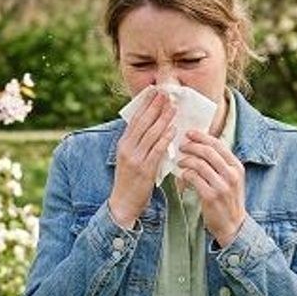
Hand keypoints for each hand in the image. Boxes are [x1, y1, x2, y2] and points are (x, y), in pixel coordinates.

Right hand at [108, 89, 175, 227]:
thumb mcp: (130, 158)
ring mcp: (135, 158)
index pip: (135, 119)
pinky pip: (156, 150)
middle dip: (155, 107)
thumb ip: (139, 144)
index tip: (154, 92)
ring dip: (163, 119)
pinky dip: (165, 138)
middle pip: (143, 123)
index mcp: (123, 144)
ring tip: (173, 107)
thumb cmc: (130, 181)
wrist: (123, 203)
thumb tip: (154, 128)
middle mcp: (127, 148)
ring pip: (150, 134)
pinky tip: (173, 130)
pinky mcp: (145, 169)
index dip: (145, 105)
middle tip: (166, 94)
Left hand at [177, 130, 246, 247]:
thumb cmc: (228, 200)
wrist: (233, 225)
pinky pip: (194, 178)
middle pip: (208, 151)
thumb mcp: (231, 179)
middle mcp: (231, 174)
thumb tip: (202, 146)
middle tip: (181, 146)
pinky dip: (185, 174)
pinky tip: (182, 174)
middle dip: (192, 146)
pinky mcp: (211, 196)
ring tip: (180, 161)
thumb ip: (221, 163)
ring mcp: (222, 185)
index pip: (218, 144)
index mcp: (237, 166)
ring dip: (186, 160)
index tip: (190, 133)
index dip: (202, 136)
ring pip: (199, 164)